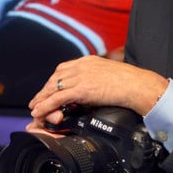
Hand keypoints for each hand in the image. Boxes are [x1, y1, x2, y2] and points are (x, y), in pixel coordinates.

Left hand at [27, 56, 168, 129]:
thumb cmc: (129, 82)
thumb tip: (94, 89)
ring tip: (35, 108)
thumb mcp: (109, 74)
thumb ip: (97, 78)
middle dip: (45, 90)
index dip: (54, 80)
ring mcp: (81, 77)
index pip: (63, 69)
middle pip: (56, 77)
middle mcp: (82, 66)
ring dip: (41, 98)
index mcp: (88, 61)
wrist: (137, 85)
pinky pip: (58, 98)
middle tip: (37, 100)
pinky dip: (45, 105)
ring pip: (54, 87)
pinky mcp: (82, 89)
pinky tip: (39, 111)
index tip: (49, 88)